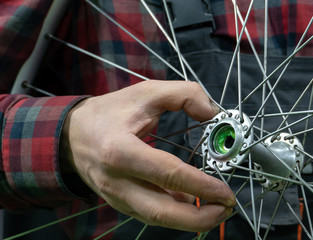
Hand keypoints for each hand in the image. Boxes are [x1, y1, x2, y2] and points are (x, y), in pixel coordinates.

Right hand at [61, 80, 235, 231]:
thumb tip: (211, 113)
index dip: (201, 186)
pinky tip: (191, 203)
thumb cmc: (109, 113)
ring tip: (216, 210)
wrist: (72, 135)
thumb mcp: (146, 92)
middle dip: (199, 218)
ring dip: (190, 221)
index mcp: (121, 150)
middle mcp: (116, 180)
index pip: (168, 175)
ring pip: (157, 219)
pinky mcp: (119, 202)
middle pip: (162, 212)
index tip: (226, 192)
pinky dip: (175, 213)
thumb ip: (184, 94)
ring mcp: (116, 196)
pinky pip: (151, 214)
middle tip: (225, 209)